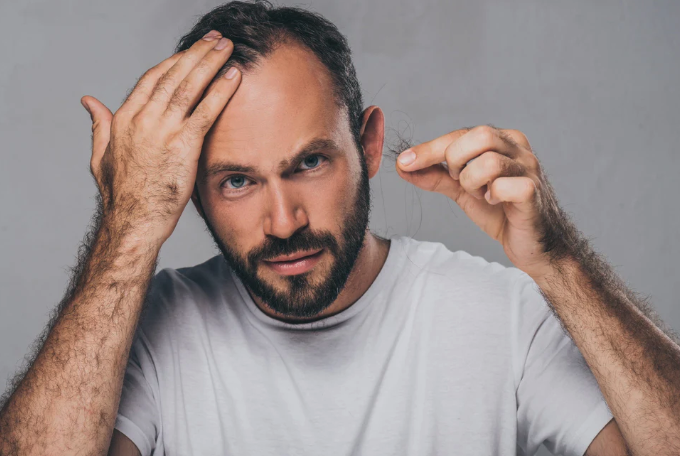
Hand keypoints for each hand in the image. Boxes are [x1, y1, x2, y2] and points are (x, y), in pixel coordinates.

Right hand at [80, 30, 240, 245]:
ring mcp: (163, 130)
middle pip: (172, 75)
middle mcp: (142, 119)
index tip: (190, 52)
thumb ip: (99, 125)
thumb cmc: (121, 194)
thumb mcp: (101, 156)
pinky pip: (206, 111)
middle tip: (215, 39)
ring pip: (189, 86)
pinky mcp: (183, 145)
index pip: (151, 79)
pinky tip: (234, 76)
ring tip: (226, 47)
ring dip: (210, 63)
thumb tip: (89, 102)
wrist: (133, 221)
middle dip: (196, 53)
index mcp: (124, 119)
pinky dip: (221, 90)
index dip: (173, 62)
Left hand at [395, 125, 571, 278]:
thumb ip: (435, 176)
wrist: (532, 246)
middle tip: (460, 183)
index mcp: (502, 140)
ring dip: (473, 183)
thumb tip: (402, 165)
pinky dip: (493, 196)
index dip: (430, 149)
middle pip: (479, 135)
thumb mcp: (462, 191)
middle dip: (457, 162)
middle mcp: (518, 148)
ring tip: (481, 196)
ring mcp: (530, 168)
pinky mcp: (533, 192)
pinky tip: (496, 203)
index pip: (460, 134)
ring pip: (489, 162)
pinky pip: (505, 186)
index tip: (404, 162)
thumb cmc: (500, 213)